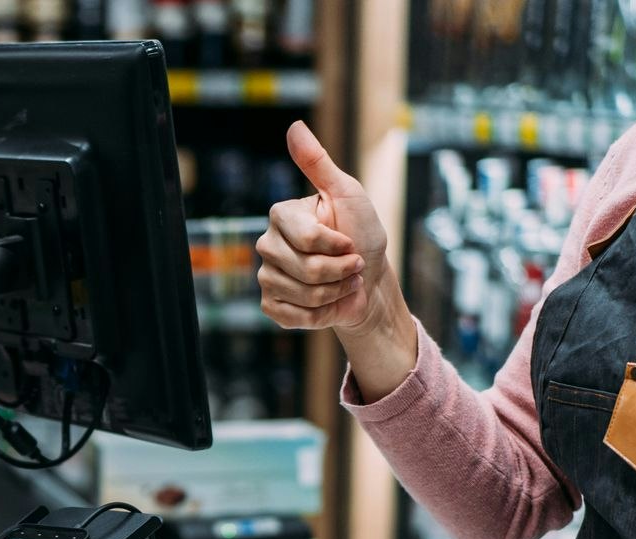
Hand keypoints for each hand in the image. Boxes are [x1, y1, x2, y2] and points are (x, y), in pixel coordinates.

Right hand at [257, 122, 389, 329]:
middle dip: (341, 271)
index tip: (350, 241)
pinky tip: (329, 301)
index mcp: (281, 216)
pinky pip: (295, 316)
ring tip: (342, 282)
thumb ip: (318, 163)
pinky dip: (323, 313)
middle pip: (307, 269)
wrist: (369, 281)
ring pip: (304, 294)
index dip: (338, 245)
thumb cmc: (361, 234)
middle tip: (351, 265)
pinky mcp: (271, 306)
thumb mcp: (347, 193)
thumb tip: (294, 126)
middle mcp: (267, 244)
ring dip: (336, 292)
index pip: (308, 239)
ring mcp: (266, 277)